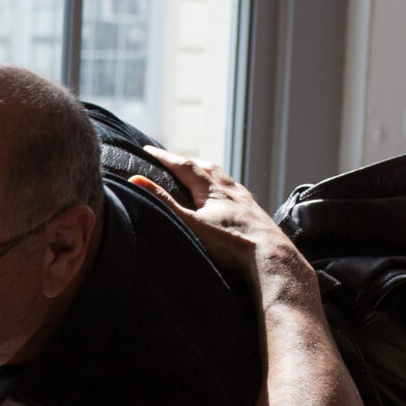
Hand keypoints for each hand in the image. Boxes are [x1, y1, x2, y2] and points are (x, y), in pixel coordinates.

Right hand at [130, 146, 298, 279]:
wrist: (270, 256)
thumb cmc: (229, 242)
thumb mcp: (189, 222)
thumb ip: (163, 201)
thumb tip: (135, 178)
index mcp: (212, 190)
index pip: (184, 166)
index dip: (165, 157)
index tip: (147, 150)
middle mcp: (231, 190)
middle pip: (207, 168)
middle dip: (187, 162)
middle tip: (172, 160)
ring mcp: (246, 202)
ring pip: (225, 179)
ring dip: (209, 173)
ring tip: (199, 174)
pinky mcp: (256, 214)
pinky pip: (238, 193)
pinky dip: (227, 189)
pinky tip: (227, 197)